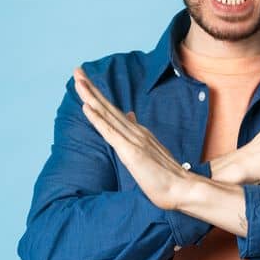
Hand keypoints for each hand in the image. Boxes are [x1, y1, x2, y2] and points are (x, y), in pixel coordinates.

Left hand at [73, 68, 193, 210]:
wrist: (183, 189)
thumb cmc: (167, 176)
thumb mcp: (150, 151)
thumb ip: (138, 133)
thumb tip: (129, 115)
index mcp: (138, 133)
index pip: (113, 111)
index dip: (98, 96)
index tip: (85, 81)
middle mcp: (136, 132)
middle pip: (108, 107)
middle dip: (91, 88)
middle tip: (76, 70)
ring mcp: (134, 140)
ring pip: (107, 115)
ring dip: (91, 97)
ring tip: (78, 81)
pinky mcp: (131, 152)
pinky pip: (110, 133)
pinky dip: (98, 119)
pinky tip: (87, 107)